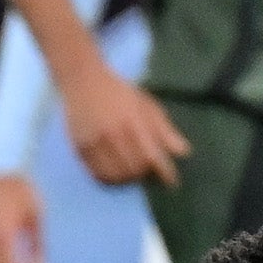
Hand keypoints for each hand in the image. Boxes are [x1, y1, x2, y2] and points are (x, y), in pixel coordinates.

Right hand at [63, 67, 190, 187]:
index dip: (165, 172)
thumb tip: (183, 152)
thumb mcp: (147, 104)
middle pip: (134, 169)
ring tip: (133, 174)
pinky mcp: (79, 147)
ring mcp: (94, 142)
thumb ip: (164, 129)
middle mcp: (113, 133)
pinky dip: (110, 179)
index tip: (172, 181)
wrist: (83, 80)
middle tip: (150, 172)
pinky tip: (116, 173)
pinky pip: (97, 174)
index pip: (152, 156)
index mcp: (133, 121)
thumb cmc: (120, 92)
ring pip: (116, 175)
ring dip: (128, 179)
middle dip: (146, 175)